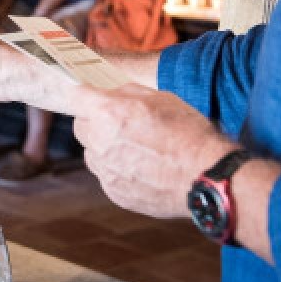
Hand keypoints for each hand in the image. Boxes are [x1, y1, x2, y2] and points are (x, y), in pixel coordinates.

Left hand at [73, 84, 234, 217]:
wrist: (205, 178)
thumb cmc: (187, 133)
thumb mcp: (159, 98)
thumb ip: (125, 92)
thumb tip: (106, 89)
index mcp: (108, 113)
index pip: (76, 96)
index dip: (84, 94)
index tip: (89, 95)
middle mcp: (100, 142)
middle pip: (80, 126)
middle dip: (95, 121)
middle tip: (120, 122)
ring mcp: (106, 171)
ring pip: (92, 153)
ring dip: (105, 147)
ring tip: (137, 147)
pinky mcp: (114, 192)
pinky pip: (106, 174)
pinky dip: (117, 169)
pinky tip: (142, 166)